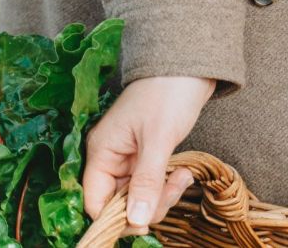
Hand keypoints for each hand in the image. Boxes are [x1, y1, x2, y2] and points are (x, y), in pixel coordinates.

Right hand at [83, 76, 215, 234]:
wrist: (191, 65)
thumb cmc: (169, 93)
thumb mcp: (159, 139)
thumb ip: (147, 181)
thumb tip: (136, 220)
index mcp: (102, 151)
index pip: (95, 201)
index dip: (117, 217)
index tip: (145, 221)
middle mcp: (111, 157)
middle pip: (119, 202)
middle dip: (148, 204)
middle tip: (175, 188)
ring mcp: (130, 156)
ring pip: (138, 195)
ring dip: (162, 194)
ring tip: (184, 176)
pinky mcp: (148, 154)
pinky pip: (151, 183)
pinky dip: (167, 184)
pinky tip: (184, 172)